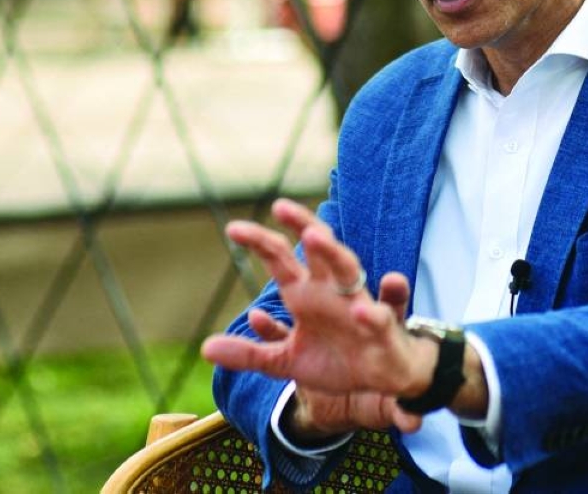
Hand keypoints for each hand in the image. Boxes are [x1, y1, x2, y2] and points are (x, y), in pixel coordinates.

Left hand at [201, 199, 435, 431]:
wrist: (380, 382)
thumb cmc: (334, 361)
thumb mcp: (285, 361)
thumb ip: (250, 353)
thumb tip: (206, 348)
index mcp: (305, 294)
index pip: (280, 258)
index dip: (259, 242)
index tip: (233, 228)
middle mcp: (331, 291)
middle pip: (317, 248)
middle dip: (301, 226)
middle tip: (281, 206)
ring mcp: (357, 306)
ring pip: (347, 269)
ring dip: (332, 253)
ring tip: (313, 237)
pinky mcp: (380, 331)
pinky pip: (377, 318)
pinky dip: (370, 313)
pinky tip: (359, 310)